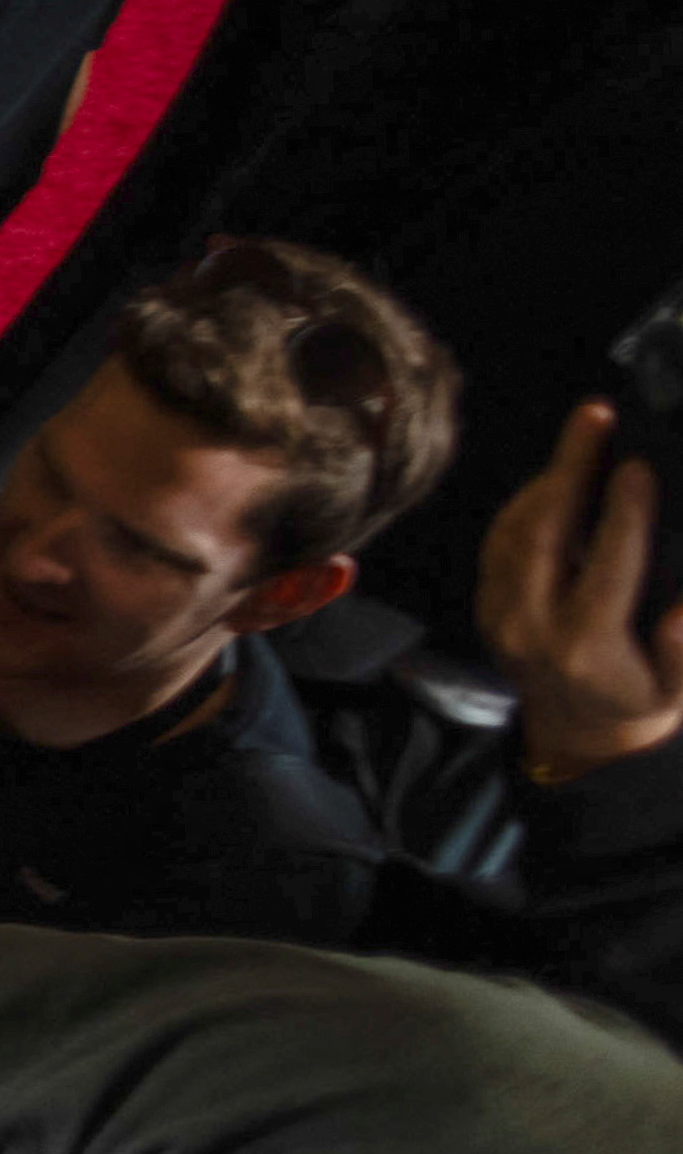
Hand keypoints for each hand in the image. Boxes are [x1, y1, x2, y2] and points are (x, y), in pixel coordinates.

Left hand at [480, 401, 682, 776]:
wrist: (576, 740)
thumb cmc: (641, 703)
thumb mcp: (676, 690)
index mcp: (586, 644)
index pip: (605, 564)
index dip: (622, 513)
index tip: (638, 466)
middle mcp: (532, 626)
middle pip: (543, 531)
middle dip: (571, 466)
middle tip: (597, 414)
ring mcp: (501, 616)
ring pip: (514, 530)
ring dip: (548, 475)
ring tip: (585, 431)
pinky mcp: (488, 607)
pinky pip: (498, 543)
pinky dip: (525, 502)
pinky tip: (558, 474)